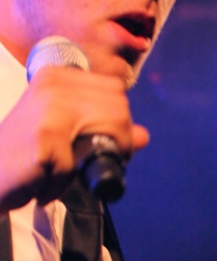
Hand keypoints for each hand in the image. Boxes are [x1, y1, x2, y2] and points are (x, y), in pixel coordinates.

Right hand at [0, 66, 148, 212]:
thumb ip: (105, 131)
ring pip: (107, 133)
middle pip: (118, 111)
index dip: (119, 123)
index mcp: (61, 76)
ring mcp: (48, 108)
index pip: (116, 92)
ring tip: (64, 172)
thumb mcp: (69, 136)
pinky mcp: (43, 137)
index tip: (99, 144)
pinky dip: (62, 184)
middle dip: (115, 144)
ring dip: (92, 164)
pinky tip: (44, 181)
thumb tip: (144, 135)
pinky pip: (76, 166)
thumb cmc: (28, 155)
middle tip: (85, 164)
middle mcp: (54, 84)